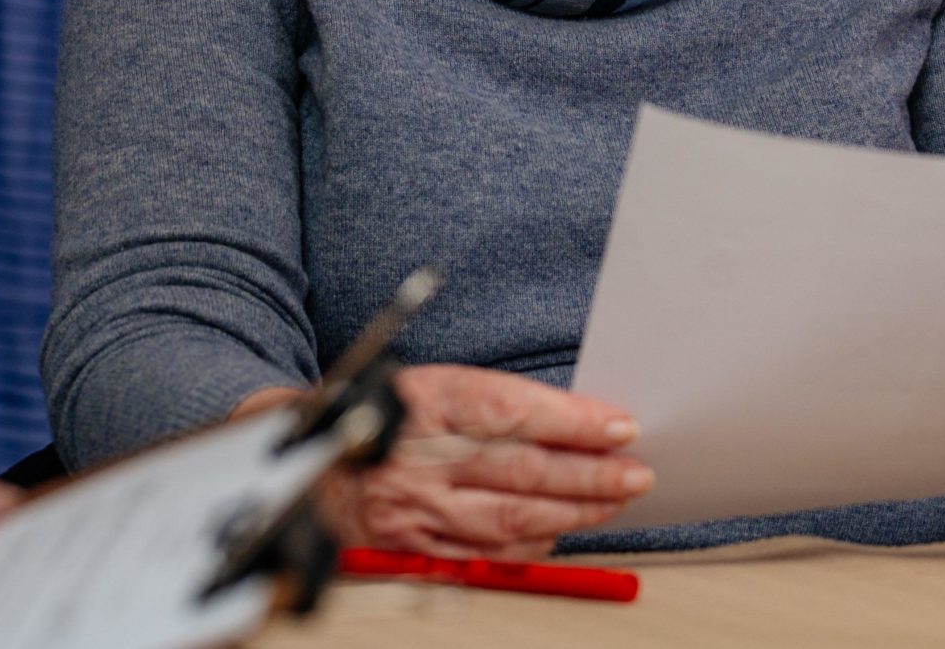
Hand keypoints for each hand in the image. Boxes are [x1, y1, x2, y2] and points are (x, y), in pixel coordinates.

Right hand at [310, 365, 652, 560]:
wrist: (309, 462)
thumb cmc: (384, 418)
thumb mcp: (433, 388)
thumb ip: (494, 404)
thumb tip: (576, 417)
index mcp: (426, 402)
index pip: (513, 412)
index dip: (572, 421)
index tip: (619, 426)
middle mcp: (419, 458)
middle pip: (521, 470)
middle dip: (588, 474)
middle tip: (635, 473)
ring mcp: (414, 509)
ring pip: (509, 519)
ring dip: (572, 513)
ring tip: (614, 501)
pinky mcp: (411, 549)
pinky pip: (483, 556)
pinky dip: (529, 548)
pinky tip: (560, 534)